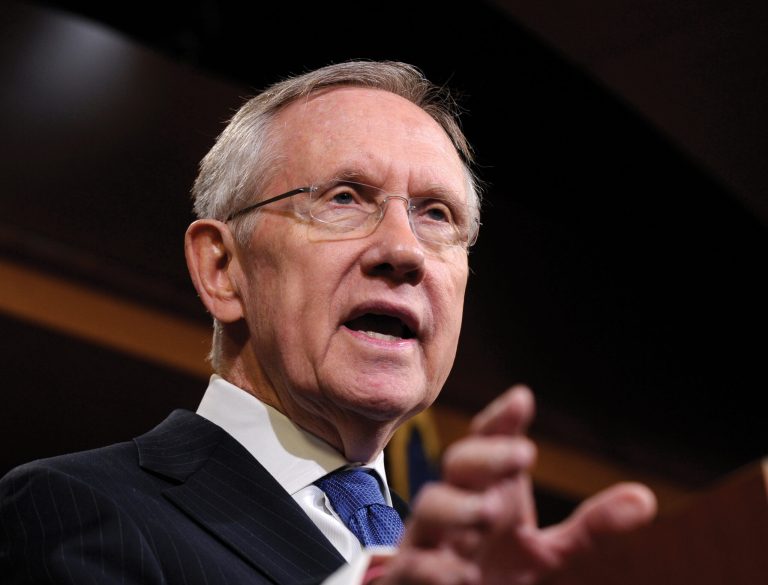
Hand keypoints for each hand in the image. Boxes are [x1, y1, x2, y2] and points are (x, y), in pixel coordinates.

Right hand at [380, 386, 656, 584]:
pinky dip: (434, 567)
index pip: (486, 444)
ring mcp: (429, 541)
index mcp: (485, 491)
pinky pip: (412, 567)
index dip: (500, 422)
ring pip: (428, 508)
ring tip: (490, 512)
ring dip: (458, 507)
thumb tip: (647, 497)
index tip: (523, 399)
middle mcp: (455, 508)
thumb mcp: (545, 550)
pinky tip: (461, 573)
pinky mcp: (410, 578)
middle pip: (458, 465)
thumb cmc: (492, 568)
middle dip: (486, 455)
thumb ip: (590, 527)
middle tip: (524, 454)